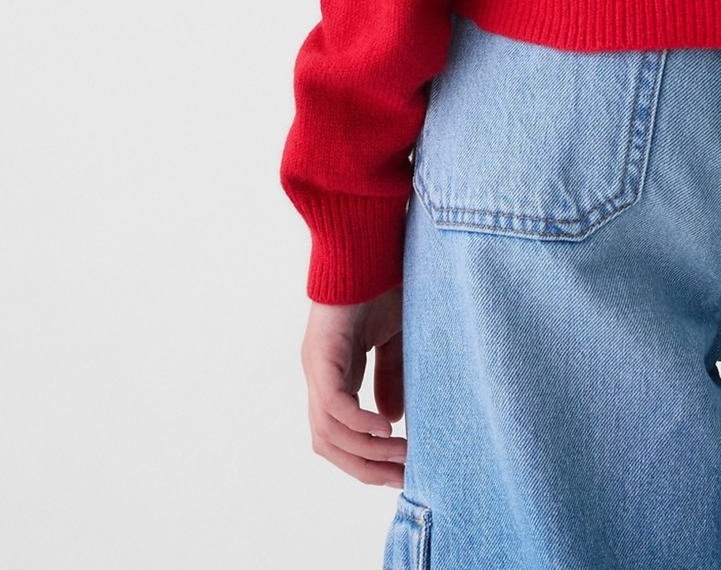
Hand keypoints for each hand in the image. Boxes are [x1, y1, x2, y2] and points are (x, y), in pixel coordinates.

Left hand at [301, 288, 407, 485]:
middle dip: (366, 468)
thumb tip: (391, 421)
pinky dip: (357, 423)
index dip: (368, 459)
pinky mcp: (322, 352)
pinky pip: (334, 402)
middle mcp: (319, 375)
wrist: (371, 239)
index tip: (403, 472)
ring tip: (402, 457)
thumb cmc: (384, 281)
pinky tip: (385, 430)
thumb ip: (391, 377)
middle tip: (403, 479)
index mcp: (335, 374)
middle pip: (329, 444)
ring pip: (329, 431)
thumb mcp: (395, 338)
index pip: (340, 435)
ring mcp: (317, 365)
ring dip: (366, 453)